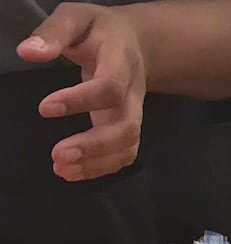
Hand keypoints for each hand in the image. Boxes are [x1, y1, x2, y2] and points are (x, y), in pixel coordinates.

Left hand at [16, 3, 146, 181]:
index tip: (44, 108)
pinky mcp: (129, 128)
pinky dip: (101, 168)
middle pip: (126, 127)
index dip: (81, 101)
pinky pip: (124, 155)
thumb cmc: (99, 30)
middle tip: (58, 155)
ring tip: (61, 169)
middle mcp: (133, 95)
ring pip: (127, 146)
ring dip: (96, 162)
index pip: (109, 88)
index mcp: (122, 63)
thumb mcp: (76, 17)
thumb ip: (54, 33)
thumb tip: (28, 53)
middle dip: (94, 145)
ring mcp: (134, 115)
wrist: (135, 45)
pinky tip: (74, 172)